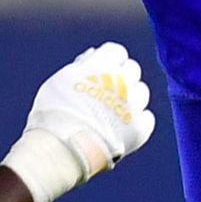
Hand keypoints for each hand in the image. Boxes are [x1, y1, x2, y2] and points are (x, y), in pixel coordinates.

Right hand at [1, 41, 155, 201]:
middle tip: (108, 93)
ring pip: (142, 93)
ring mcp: (133, 104)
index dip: (110, 62)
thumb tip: (92, 57)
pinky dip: (137, 122)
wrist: (63, 149)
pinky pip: (147, 118)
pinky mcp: (140, 128)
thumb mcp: (60, 82)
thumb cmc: (53, 116)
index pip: (117, 52)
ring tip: (113, 114)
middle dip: (122, 78)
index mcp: (101, 65)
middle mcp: (121, 80)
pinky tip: (122, 129)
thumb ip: (80, 68)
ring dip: (130, 99)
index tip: (103, 72)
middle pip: (132, 70)